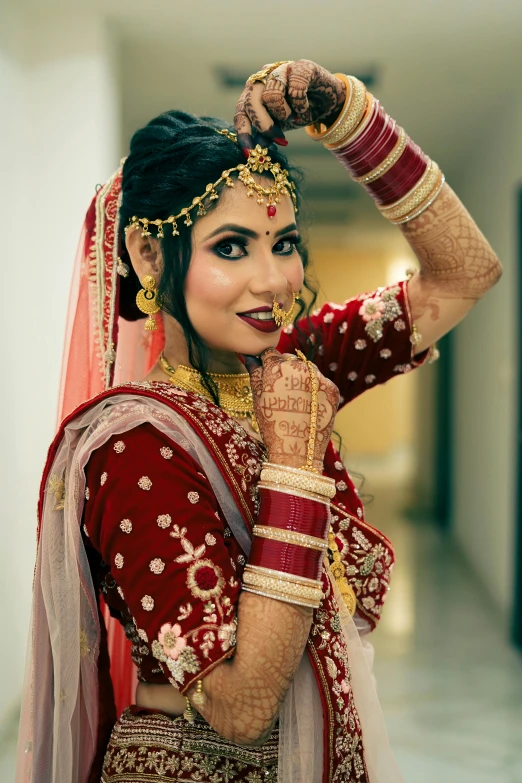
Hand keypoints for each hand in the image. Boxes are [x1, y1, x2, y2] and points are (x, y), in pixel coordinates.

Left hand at [234, 59, 345, 153]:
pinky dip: (301, 106)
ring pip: (272, 96)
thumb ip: (265, 135)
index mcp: (254, 93)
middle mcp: (264, 78)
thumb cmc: (299, 113)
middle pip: (251, 102)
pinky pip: (296, 90)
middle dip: (264, 125)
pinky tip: (305, 109)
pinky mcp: (301, 66)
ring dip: (285, 114)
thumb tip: (255, 150)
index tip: (250, 154)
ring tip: (295, 117)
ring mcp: (281, 69)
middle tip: (278, 138)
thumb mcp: (280, 127)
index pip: (241, 112)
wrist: (328, 103)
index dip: (244, 134)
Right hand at [244, 349, 338, 471]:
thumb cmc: (272, 426)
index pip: (270, 354)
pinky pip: (320, 382)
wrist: (298, 452)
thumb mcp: (258, 399)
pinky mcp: (332, 388)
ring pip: (307, 369)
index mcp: (278, 367)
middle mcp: (300, 367)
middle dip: (285, 370)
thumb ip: (254, 373)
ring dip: (301, 378)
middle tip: (282, 392)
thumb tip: (249, 356)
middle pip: (290, 360)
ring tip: (296, 401)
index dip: (267, 363)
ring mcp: (319, 377)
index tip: (266, 374)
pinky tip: (308, 406)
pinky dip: (315, 389)